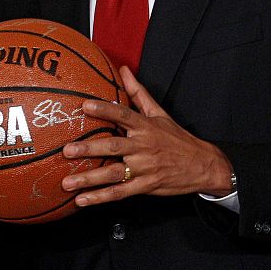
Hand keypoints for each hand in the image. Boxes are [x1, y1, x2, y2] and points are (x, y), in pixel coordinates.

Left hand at [61, 66, 233, 206]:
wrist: (204, 165)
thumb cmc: (177, 138)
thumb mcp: (159, 113)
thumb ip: (138, 93)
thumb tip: (123, 69)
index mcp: (146, 127)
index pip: (123, 115)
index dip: (105, 110)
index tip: (85, 106)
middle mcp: (143, 147)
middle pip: (114, 147)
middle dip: (89, 149)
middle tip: (67, 150)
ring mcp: (144, 168)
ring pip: (114, 174)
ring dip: (89, 179)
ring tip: (67, 182)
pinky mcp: (146, 186)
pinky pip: (120, 193)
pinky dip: (100, 197)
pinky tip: (82, 200)